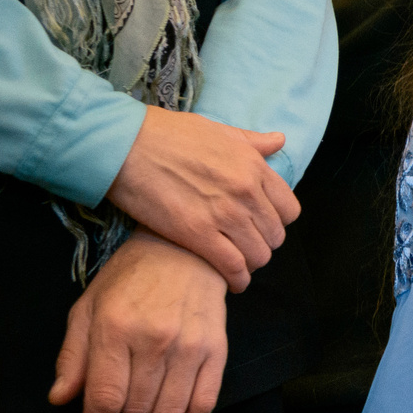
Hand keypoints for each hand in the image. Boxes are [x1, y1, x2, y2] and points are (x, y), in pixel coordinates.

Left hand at [48, 231, 229, 412]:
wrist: (184, 252)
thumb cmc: (128, 280)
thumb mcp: (87, 309)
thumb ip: (74, 356)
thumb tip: (62, 399)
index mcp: (116, 329)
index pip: (105, 397)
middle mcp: (155, 340)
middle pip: (136, 409)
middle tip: (120, 409)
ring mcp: (190, 347)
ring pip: (169, 412)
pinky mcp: (217, 351)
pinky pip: (204, 404)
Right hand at [103, 105, 297, 291]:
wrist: (123, 144)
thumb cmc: (166, 134)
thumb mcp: (218, 130)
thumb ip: (252, 141)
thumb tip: (279, 140)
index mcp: (254, 168)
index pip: (289, 210)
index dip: (277, 221)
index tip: (262, 225)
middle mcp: (246, 193)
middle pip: (274, 236)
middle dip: (262, 244)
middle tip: (245, 246)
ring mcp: (224, 215)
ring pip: (258, 255)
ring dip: (250, 264)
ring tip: (236, 263)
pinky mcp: (197, 234)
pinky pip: (232, 267)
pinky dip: (236, 279)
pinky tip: (231, 282)